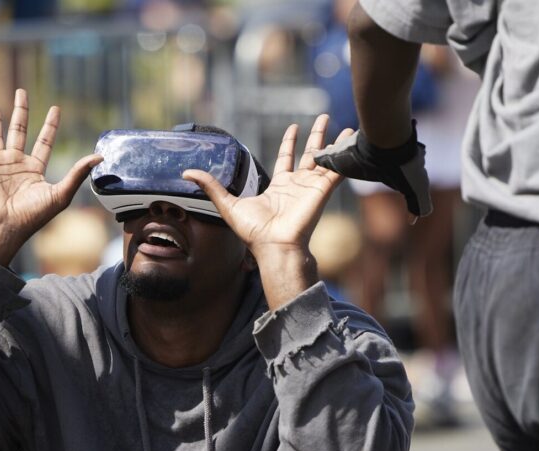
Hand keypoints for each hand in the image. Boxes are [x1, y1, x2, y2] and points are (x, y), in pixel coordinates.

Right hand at [0, 89, 101, 266]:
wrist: (2, 227)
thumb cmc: (31, 216)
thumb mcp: (60, 194)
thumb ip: (78, 173)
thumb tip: (100, 157)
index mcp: (34, 170)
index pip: (44, 142)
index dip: (50, 125)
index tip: (55, 108)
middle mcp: (15, 164)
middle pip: (19, 131)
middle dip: (21, 112)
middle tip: (22, 92)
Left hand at [182, 115, 352, 306]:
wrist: (274, 245)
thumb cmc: (253, 231)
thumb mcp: (227, 204)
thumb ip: (211, 186)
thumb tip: (187, 173)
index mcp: (278, 186)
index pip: (286, 158)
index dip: (289, 142)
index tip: (294, 127)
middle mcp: (297, 185)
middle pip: (309, 154)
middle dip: (317, 136)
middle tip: (323, 117)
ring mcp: (311, 187)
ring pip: (326, 159)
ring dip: (335, 142)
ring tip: (347, 127)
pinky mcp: (322, 190)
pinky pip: (336, 170)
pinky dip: (344, 156)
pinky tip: (352, 140)